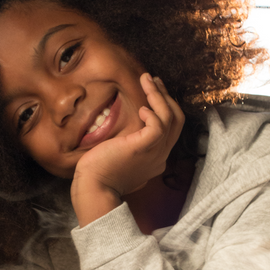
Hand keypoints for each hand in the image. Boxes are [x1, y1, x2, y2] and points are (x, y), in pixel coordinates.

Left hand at [71, 74, 184, 225]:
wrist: (94, 189)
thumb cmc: (100, 175)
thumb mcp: (120, 158)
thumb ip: (129, 147)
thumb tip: (126, 134)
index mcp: (156, 159)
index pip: (171, 129)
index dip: (165, 107)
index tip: (153, 92)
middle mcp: (160, 156)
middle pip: (176, 121)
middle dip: (166, 96)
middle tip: (153, 80)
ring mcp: (155, 153)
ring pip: (170, 118)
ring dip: (159, 96)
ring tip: (147, 79)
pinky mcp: (144, 148)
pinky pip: (159, 125)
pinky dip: (153, 112)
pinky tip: (141, 108)